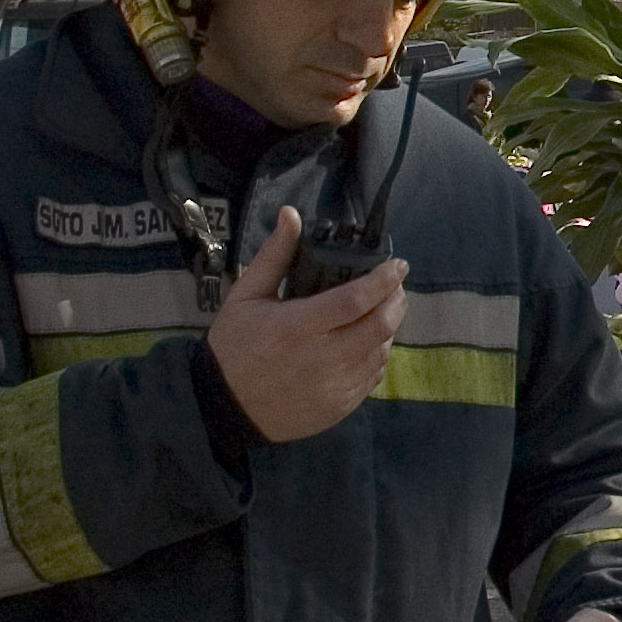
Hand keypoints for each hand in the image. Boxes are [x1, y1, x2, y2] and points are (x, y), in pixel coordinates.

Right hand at [206, 207, 406, 442]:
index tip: (398, 265)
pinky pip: (373, 377)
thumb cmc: (234, 346)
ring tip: (384, 309)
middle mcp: (321, 359)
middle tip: (396, 285)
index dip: (384, 280)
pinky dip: (377, 354)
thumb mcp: (246, 296)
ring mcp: (334, 387)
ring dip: (390, 327)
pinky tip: (369, 341)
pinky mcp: (339, 407)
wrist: (224, 407)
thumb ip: (274, 255)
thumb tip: (291, 214)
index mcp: (296, 327)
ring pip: (381, 352)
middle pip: (380, 326)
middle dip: (396, 300)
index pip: (356, 300)